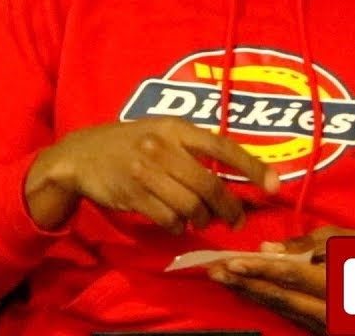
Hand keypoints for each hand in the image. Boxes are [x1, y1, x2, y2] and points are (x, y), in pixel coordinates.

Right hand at [24, 116, 279, 231]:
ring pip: (191, 206)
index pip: (221, 146)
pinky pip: (169, 219)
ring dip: (202, 218)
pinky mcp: (133, 194)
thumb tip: (233, 174)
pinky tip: (174, 220)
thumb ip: (191, 148)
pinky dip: (178, 225)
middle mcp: (162, 147)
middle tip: (235, 219)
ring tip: (200, 218)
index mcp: (174, 128)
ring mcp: (146, 171)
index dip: (250, 166)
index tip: (273, 185)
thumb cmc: (128, 143)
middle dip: (229, 208)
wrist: (81, 155)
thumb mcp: (160, 132)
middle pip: (209, 185)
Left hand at [207, 226, 354, 334]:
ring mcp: (328, 326)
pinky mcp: (325, 330)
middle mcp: (331, 312)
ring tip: (223, 278)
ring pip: (283, 309)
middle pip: (280, 297)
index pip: (289, 276)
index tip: (230, 262)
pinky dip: (269, 302)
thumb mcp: (346, 241)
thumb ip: (307, 245)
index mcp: (338, 284)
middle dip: (244, 283)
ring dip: (251, 293)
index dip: (258, 269)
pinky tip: (250, 291)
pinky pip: (293, 316)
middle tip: (214, 271)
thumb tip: (268, 248)